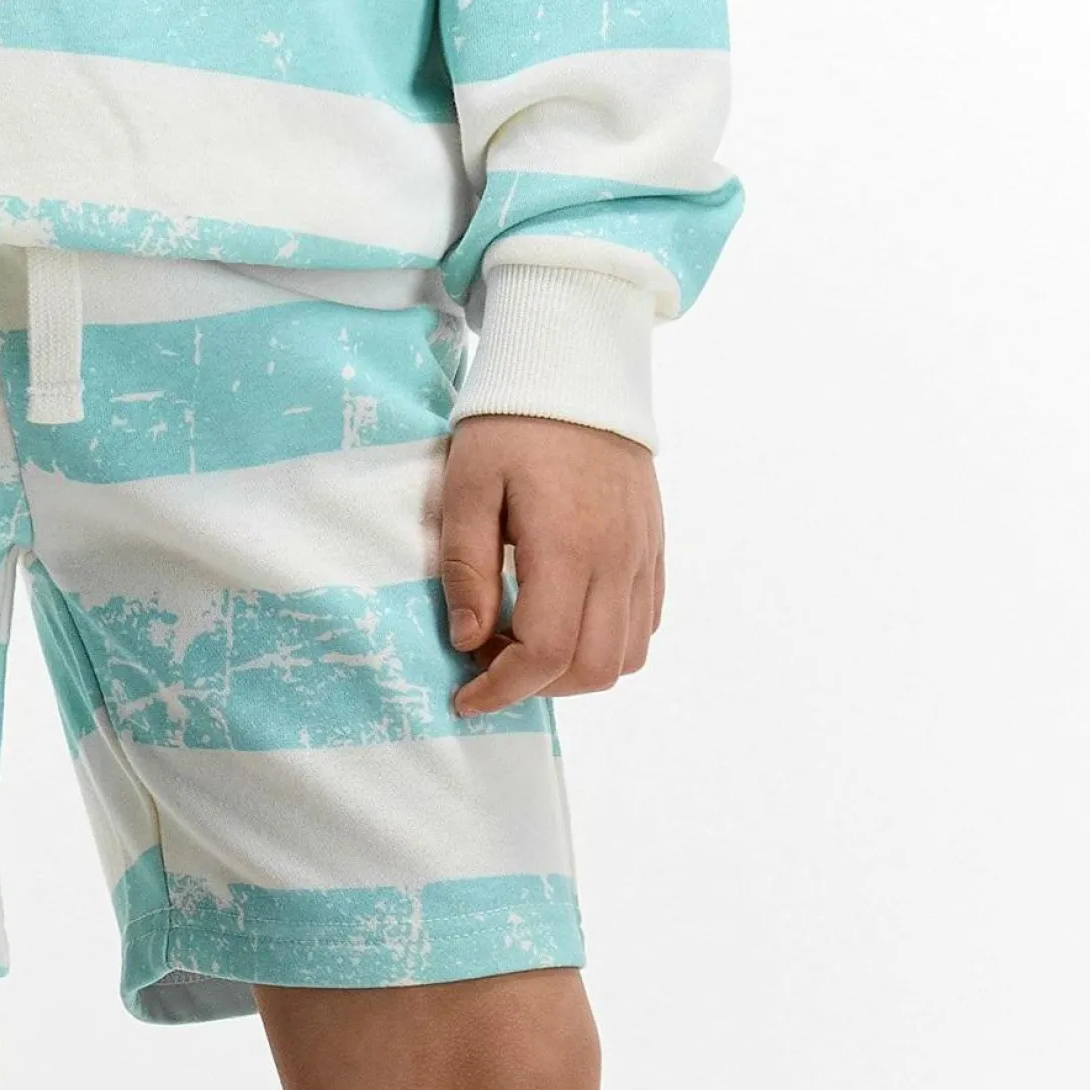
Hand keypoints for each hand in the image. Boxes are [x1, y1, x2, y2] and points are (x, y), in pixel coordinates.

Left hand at [441, 416, 664, 717]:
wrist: (577, 364)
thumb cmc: (512, 422)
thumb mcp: (468, 487)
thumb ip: (467, 569)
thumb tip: (469, 641)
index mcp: (568, 545)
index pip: (545, 653)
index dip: (502, 690)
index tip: (466, 696)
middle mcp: (617, 557)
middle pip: (593, 670)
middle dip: (538, 686)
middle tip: (494, 660)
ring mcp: (643, 553)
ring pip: (627, 656)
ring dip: (575, 669)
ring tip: (529, 640)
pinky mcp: (654, 544)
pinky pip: (645, 621)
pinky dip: (607, 642)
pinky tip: (566, 617)